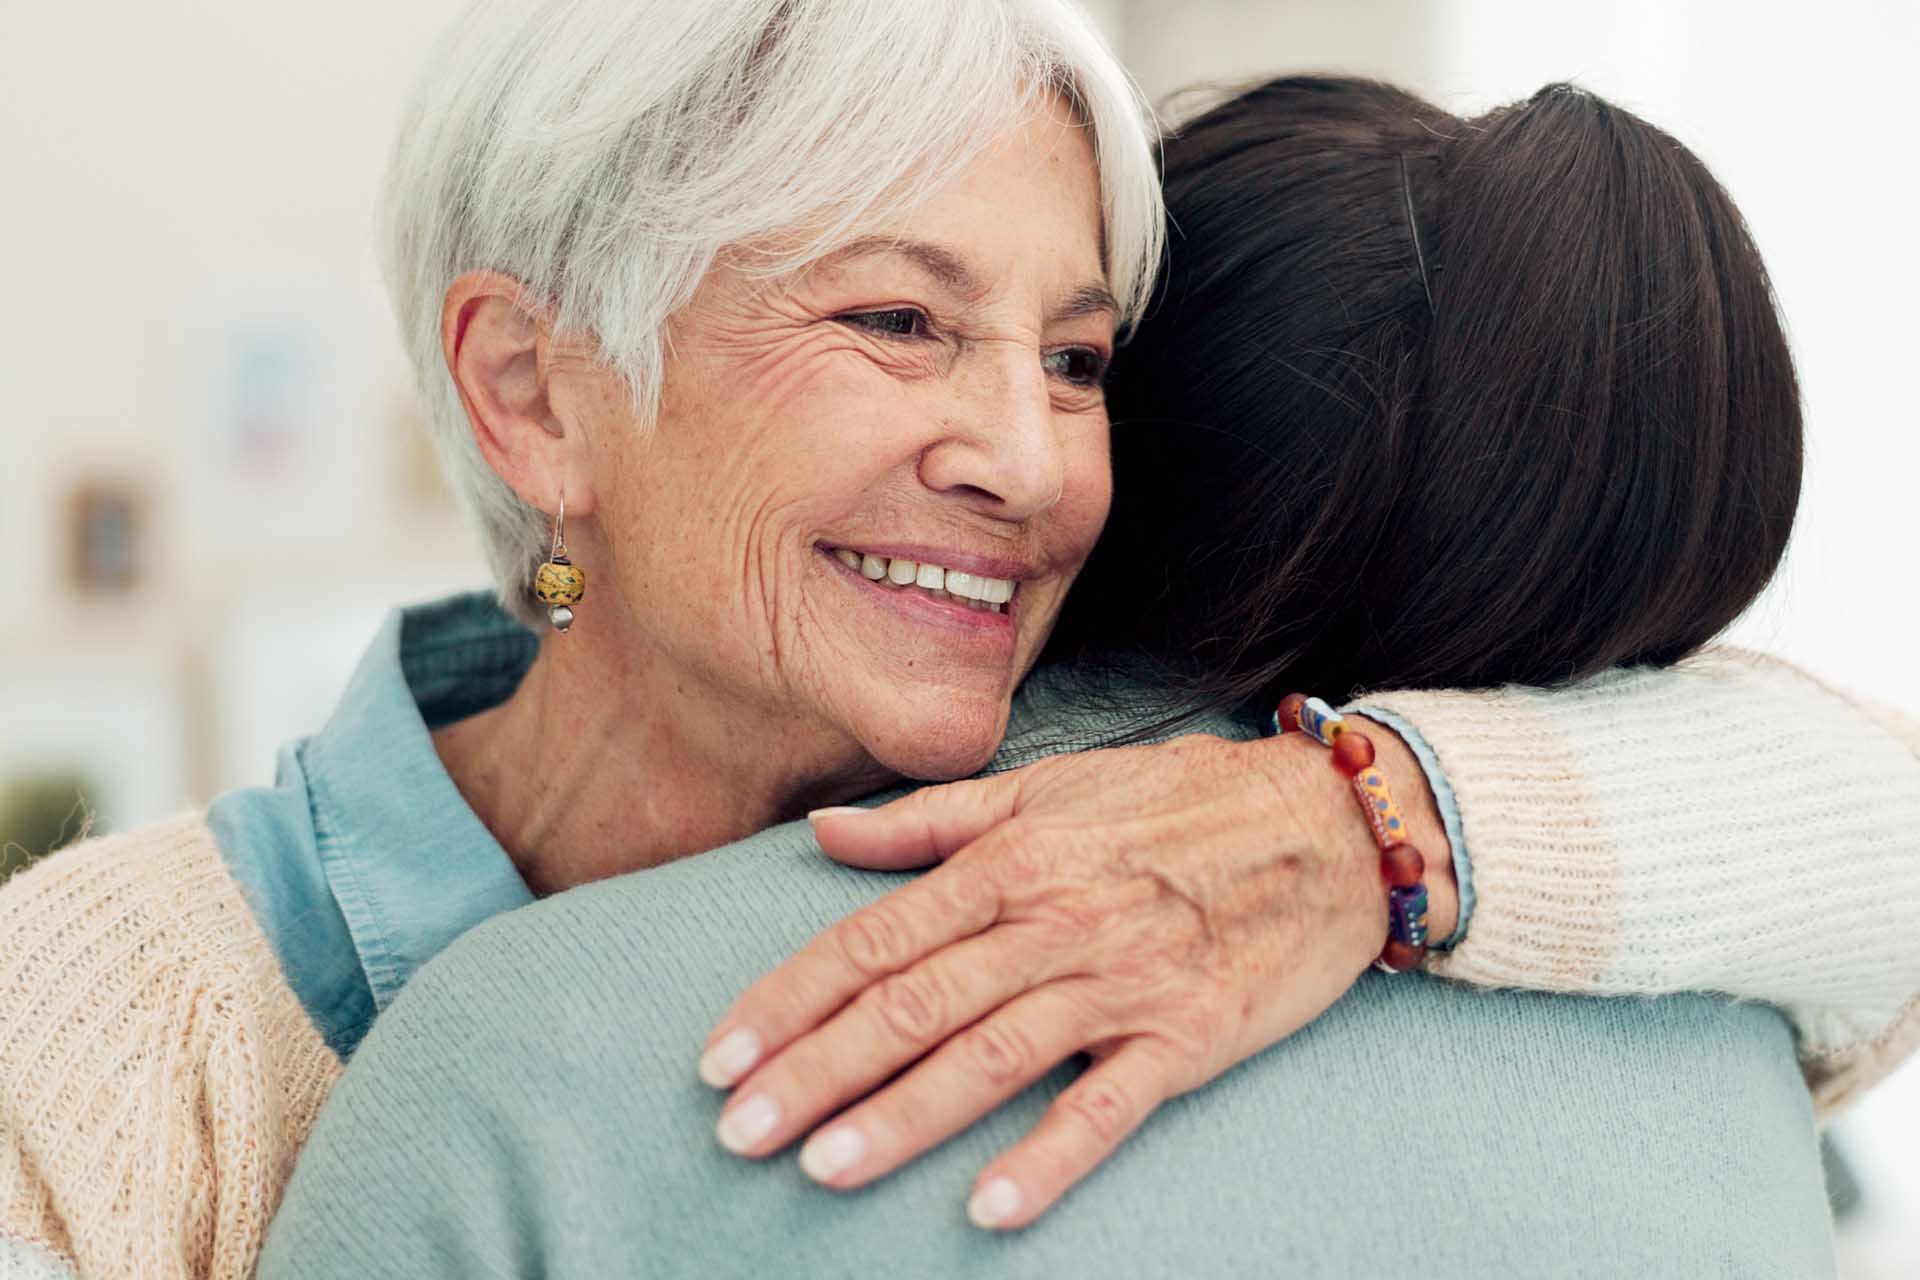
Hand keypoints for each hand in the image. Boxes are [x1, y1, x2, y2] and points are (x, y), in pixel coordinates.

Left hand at [698, 724, 1455, 1228]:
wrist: (1328, 823)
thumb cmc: (1175, 801)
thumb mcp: (1045, 786)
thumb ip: (928, 818)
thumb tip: (823, 832)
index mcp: (1009, 860)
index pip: (874, 938)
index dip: (789, 999)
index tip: (721, 1056)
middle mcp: (1052, 922)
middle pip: (912, 1005)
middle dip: (816, 1071)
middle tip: (736, 1132)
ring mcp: (1120, 983)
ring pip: (991, 1056)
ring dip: (903, 1117)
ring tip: (821, 1168)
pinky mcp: (1186, 1037)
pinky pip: (1109, 1106)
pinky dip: (1049, 1158)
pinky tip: (988, 1208)